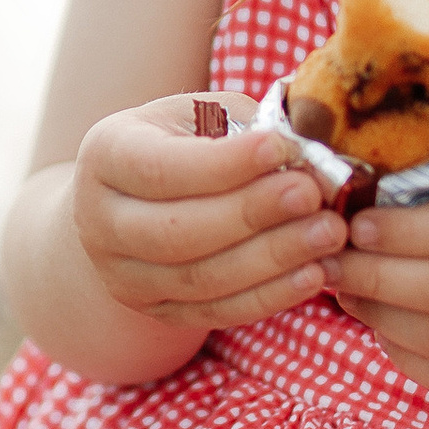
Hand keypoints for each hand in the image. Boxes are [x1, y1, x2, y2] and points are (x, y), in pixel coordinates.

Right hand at [72, 95, 350, 331]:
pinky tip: (314, 274)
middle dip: (252, 214)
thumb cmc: (183, 143)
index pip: (161, 168)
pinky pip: (216, 312)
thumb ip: (246, 126)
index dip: (224, 164)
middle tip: (313, 195)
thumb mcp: (200, 116)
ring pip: (200, 279)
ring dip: (271, 259)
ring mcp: (123, 276)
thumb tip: (307, 149)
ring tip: (328, 233)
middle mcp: (99, 221)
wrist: (132, 201)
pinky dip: (269, 297)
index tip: (282, 148)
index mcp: (106, 156)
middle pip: (177, 232)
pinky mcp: (156, 311)